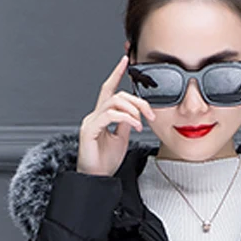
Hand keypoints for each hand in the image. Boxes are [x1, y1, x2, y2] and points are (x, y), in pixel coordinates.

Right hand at [76, 55, 156, 177]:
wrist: (96, 179)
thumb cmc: (105, 162)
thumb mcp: (121, 139)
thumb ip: (126, 124)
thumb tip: (134, 114)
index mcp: (102, 117)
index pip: (109, 90)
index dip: (116, 74)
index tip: (125, 61)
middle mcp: (95, 116)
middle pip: (116, 95)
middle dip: (137, 101)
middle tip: (150, 113)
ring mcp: (91, 122)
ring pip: (114, 102)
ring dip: (133, 110)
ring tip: (141, 123)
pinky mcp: (89, 130)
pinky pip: (109, 116)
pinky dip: (125, 118)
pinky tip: (134, 126)